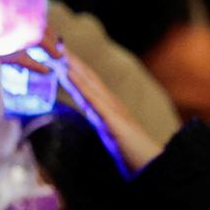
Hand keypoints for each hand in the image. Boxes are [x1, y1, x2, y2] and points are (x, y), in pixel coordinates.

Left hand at [62, 47, 165, 171]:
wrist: (157, 169)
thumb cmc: (136, 160)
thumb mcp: (114, 144)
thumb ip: (102, 135)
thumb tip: (92, 133)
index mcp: (110, 112)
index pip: (89, 86)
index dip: (74, 69)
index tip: (58, 55)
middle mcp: (112, 106)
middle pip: (88, 78)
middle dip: (70, 60)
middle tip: (52, 40)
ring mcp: (114, 111)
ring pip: (89, 83)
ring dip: (73, 65)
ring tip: (57, 49)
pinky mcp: (114, 121)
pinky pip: (93, 99)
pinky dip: (80, 84)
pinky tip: (68, 72)